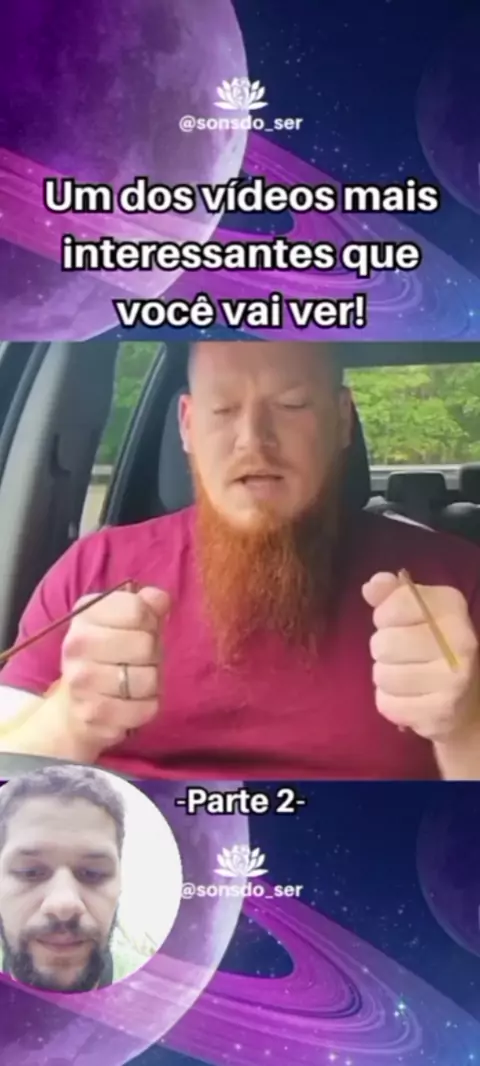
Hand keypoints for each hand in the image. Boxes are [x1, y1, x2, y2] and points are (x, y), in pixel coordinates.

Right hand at [60, 586, 168, 753]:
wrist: (76, 702)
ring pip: (148, 679)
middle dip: (154, 654)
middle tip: (140, 660)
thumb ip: (147, 605)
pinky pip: (145, 709)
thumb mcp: (127, 621)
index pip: (137, 610)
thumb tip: (159, 599)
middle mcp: (76, 644)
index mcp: (85, 614)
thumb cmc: (111, 653)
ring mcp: (80, 681)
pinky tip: (132, 702)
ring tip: (136, 680)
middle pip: (145, 645)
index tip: (142, 630)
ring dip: (152, 682)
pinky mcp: (92, 713)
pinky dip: (147, 706)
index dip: (151, 621)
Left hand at [362, 572, 479, 741]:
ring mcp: (453, 680)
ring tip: (406, 676)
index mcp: (453, 607)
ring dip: (385, 676)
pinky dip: (389, 702)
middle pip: (383, 643)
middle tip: (402, 654)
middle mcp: (461, 641)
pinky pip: (386, 704)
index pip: (396, 603)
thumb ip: (392, 594)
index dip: (385, 615)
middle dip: (382, 649)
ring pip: (382, 675)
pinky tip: (410, 698)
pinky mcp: (440, 714)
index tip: (398, 623)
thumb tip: (371, 586)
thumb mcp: (417, 612)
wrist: (469, 700)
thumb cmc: (433, 646)